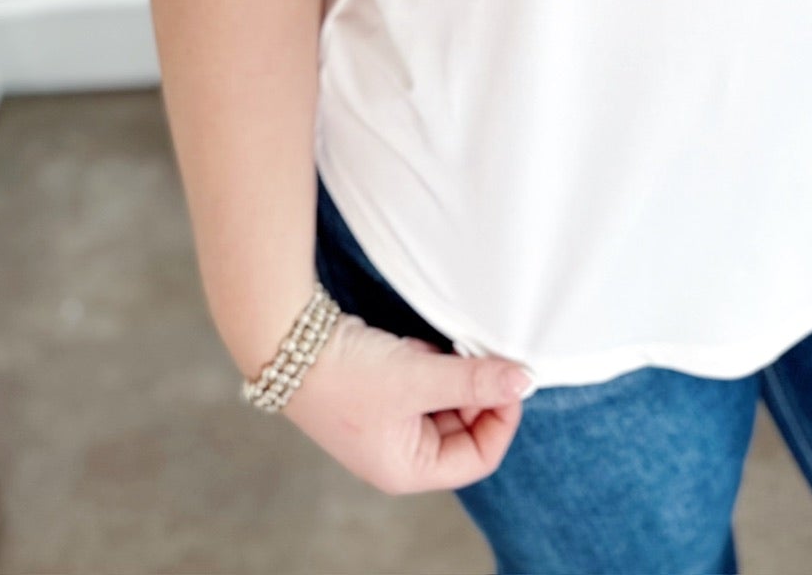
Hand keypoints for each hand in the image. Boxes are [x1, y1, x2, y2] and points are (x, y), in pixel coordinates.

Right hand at [283, 309, 534, 494]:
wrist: (286, 342)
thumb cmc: (348, 375)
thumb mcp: (418, 378)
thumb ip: (474, 381)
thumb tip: (525, 380)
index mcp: (408, 469)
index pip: (478, 457)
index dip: (501, 418)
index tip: (511, 377)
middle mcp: (400, 452)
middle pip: (464, 428)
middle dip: (474, 389)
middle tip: (481, 352)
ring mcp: (389, 423)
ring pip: (445, 400)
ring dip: (450, 372)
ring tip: (434, 351)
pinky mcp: (381, 393)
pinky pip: (423, 381)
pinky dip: (427, 361)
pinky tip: (410, 346)